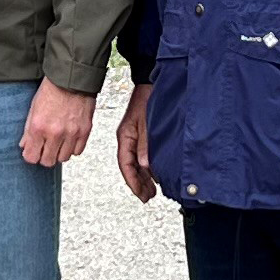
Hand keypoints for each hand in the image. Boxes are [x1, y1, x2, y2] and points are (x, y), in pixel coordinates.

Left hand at [20, 83, 96, 168]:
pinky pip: (78, 151)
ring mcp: (71, 133)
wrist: (72, 78)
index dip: (31, 156)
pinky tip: (69, 139)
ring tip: (58, 142)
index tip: (33, 151)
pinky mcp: (85, 131)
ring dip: (59, 153)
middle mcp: (55, 133)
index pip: (31, 157)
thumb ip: (28, 130)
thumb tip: (24, 146)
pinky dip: (72, 148)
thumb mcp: (33, 108)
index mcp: (38, 127)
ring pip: (63, 159)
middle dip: (44, 157)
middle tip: (45, 149)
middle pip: (48, 161)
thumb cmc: (51, 90)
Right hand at [114, 84, 155, 202]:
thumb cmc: (147, 98)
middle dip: (138, 183)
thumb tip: (144, 165)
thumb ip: (145, 144)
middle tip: (147, 197)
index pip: (125, 164)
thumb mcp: (147, 122)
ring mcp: (134, 137)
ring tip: (151, 191)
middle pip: (130, 167)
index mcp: (125, 136)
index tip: (140, 194)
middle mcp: (128, 139)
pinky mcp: (142, 134)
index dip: (133, 181)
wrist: (151, 82)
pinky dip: (147, 167)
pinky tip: (154, 174)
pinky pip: (142, 156)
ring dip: (143, 177)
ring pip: (136, 163)